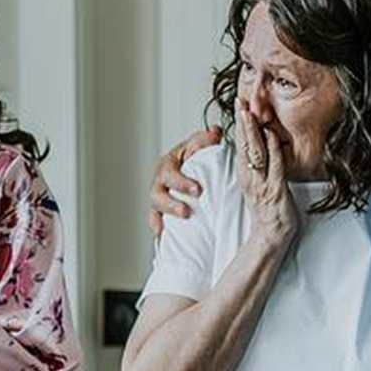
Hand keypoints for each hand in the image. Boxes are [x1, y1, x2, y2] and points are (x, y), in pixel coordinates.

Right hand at [146, 124, 222, 240]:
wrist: (190, 167)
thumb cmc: (195, 156)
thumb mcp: (200, 145)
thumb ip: (207, 139)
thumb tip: (215, 131)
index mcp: (168, 164)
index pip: (170, 173)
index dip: (181, 183)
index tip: (198, 191)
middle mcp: (160, 181)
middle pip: (157, 194)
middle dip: (172, 205)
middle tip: (187, 212)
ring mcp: (158, 197)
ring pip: (155, 210)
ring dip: (164, 219)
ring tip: (178, 228)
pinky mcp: (161, 211)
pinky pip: (156, 222)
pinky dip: (158, 230)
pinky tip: (162, 240)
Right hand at [233, 108, 299, 251]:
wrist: (270, 236)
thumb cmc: (267, 209)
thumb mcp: (257, 183)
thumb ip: (257, 164)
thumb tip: (261, 142)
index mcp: (245, 173)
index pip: (241, 143)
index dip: (240, 124)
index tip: (239, 104)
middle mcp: (250, 176)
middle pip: (244, 144)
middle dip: (243, 122)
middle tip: (241, 101)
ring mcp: (261, 183)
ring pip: (256, 153)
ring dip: (253, 132)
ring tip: (250, 113)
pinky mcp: (274, 191)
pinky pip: (274, 167)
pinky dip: (273, 150)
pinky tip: (272, 136)